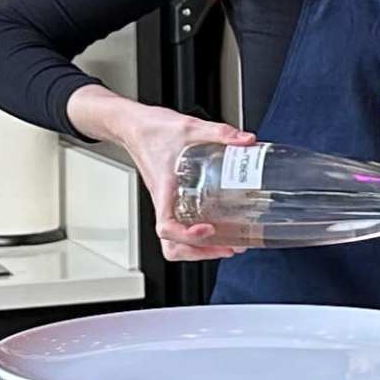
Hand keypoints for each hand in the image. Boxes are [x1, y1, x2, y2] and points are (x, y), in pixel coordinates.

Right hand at [69, 87, 254, 261]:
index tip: (208, 230)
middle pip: (171, 245)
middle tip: (227, 247)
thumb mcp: (190, 127)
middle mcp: (163, 202)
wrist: (133, 126)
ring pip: (174, 242)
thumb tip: (246, 141)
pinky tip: (218, 227)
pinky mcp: (171, 200)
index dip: (186, 236)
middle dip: (199, 253)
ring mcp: (167, 203)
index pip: (166, 226)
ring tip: (226, 245)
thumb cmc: (151, 131)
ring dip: (198, 250)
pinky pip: (180, 227)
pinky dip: (196, 237)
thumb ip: (220, 133)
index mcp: (164, 189)